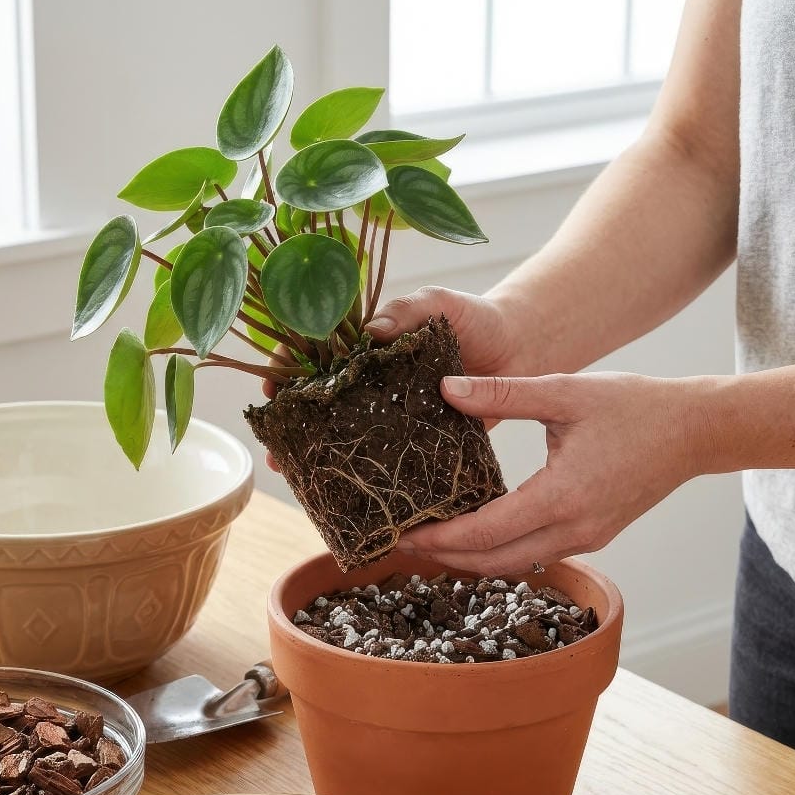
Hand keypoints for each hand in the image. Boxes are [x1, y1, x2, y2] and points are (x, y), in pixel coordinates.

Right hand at [261, 286, 525, 471]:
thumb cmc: (476, 319)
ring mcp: (388, 411)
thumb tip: (370, 331)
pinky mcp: (413, 438)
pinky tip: (344, 490)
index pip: (312, 351)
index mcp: (365, 343)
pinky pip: (381, 456)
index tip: (273, 389)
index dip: (286, 368)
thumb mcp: (437, 304)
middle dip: (291, 425)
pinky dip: (360, 472)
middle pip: (317, 402)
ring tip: (295, 476)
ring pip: (341, 434)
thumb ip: (405, 311)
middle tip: (276, 450)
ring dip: (315, 454)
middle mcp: (370, 380)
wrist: (521, 350)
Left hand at [396, 371, 713, 573]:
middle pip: (493, 562)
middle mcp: (574, 529)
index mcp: (563, 496)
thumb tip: (446, 389)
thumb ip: (504, 393)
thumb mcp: (566, 392)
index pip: (485, 533)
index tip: (402, 533)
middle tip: (400, 543)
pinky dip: (497, 551)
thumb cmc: (635, 407)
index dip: (439, 539)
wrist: (696, 431)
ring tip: (428, 542)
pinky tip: (473, 532)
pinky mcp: (591, 536)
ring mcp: (585, 538)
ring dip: (468, 559)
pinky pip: (533, 554)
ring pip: (513, 565)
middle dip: (443, 557)